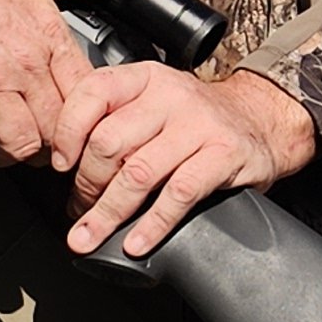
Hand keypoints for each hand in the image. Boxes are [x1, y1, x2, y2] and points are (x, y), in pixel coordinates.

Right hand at [0, 0, 127, 165]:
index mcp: (48, 35)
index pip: (87, 96)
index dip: (85, 117)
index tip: (74, 124)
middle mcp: (23, 62)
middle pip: (58, 129)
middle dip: (52, 142)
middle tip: (39, 139)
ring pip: (20, 143)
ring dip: (12, 147)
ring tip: (4, 136)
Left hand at [47, 64, 317, 257]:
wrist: (262, 120)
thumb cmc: (198, 119)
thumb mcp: (155, 102)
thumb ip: (115, 119)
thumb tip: (66, 165)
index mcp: (145, 79)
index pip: (92, 93)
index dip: (67, 132)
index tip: (59, 165)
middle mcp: (171, 96)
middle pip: (108, 142)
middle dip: (86, 185)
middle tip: (80, 209)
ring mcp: (199, 125)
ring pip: (137, 173)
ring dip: (107, 213)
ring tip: (91, 236)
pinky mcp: (224, 156)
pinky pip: (177, 195)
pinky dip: (152, 225)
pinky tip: (136, 242)